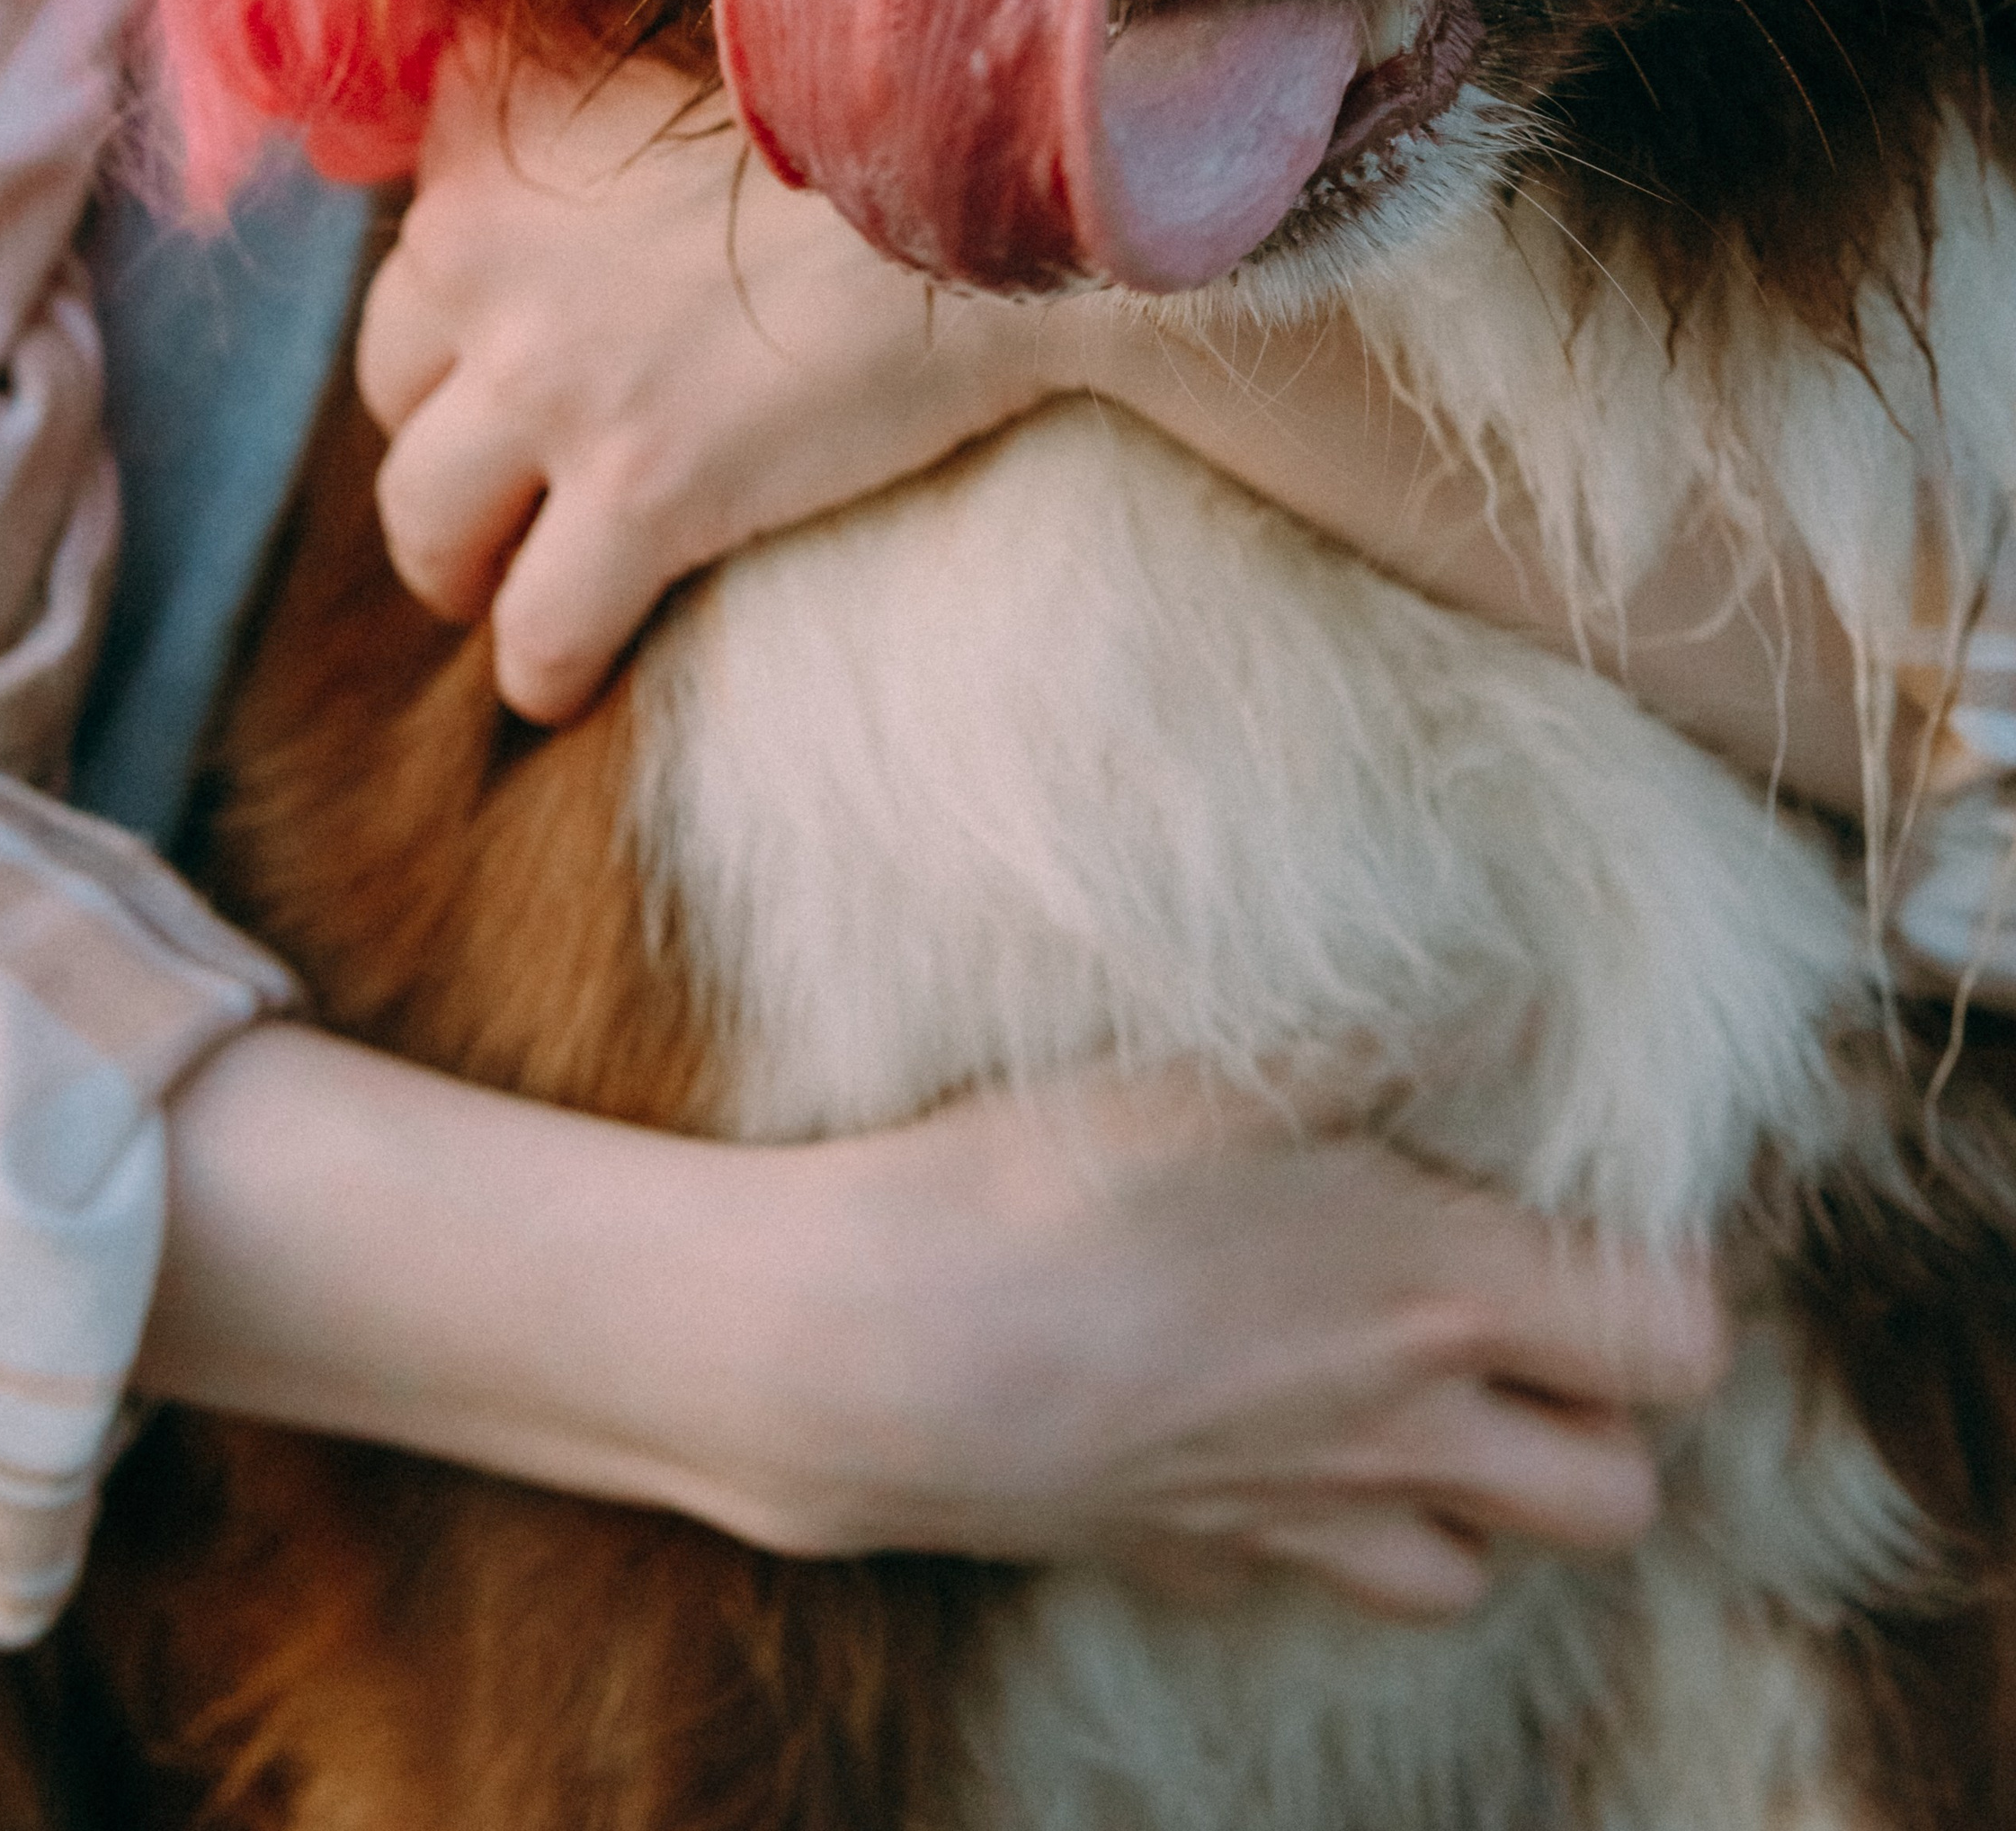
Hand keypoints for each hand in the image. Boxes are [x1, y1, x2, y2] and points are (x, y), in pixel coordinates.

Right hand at [146, 1035, 1725, 1627]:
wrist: (868, 1350)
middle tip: (1515, 1310)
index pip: (1677, 1345)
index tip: (1589, 1213)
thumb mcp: (1221, 1059)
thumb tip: (1509, 959)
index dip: (1662, 1284)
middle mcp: (1397, 1435)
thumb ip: (1381, 1011)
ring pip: (1473, 1569)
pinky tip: (1258, 1428)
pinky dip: (1321, 1528)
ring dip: (1469, 1492)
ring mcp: (1293, 1521)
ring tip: (1401, 1379)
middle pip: (1615, 1499)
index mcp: (1435, 1299)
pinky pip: (1312, 1586)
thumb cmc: (1048, 1181)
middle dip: (1599, 1417)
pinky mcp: (1187, 1561)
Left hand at [356, 46, 1068, 720]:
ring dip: (458, 565)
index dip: (457, 317)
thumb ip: (587, 103)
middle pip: (390, 381)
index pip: (416, 241)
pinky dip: (542, 668)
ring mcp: (549, 372)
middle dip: (438, 439)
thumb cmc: (874, 115)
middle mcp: (482, 241)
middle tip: (499, 486)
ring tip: (502, 592)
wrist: (987, 182)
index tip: (500, 358)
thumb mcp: (689, 60)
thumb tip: (535, 166)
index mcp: (493, 121)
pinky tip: (563, 684)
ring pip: (425, 516)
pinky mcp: (637, 488)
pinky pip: (538, 624)